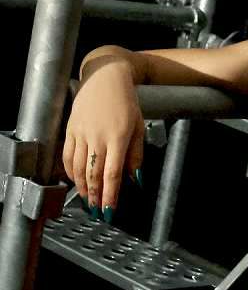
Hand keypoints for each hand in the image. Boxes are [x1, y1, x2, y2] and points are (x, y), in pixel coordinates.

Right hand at [62, 55, 144, 217]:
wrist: (105, 77)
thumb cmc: (126, 102)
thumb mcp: (138, 128)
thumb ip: (136, 157)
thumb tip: (135, 180)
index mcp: (118, 138)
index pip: (112, 175)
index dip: (110, 196)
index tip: (109, 210)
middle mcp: (98, 137)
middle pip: (93, 175)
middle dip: (95, 196)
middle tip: (96, 211)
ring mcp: (81, 133)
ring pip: (79, 168)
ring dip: (82, 187)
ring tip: (87, 201)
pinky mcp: (70, 129)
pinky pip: (68, 155)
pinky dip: (70, 171)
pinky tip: (75, 181)